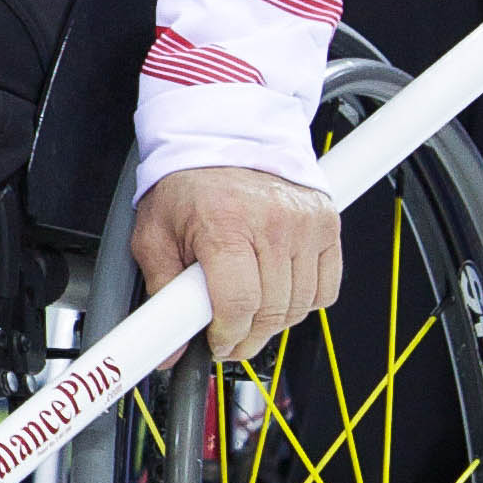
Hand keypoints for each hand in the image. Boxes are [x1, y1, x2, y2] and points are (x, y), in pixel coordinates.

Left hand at [131, 165, 341, 362]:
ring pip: (300, 306)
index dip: (227, 336)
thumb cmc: (189, 183)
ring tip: (250, 311)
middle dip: (248, 337)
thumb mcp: (155, 235)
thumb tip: (169, 346)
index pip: (238, 303)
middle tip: (230, 336)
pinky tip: (279, 292)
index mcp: (225, 223)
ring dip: (275, 322)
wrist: (225, 136)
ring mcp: (304, 224)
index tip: (216, 343)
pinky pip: (326, 289)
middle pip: (272, 311)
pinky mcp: (327, 225)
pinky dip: (305, 302)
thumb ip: (162, 293)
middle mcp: (271, 222)